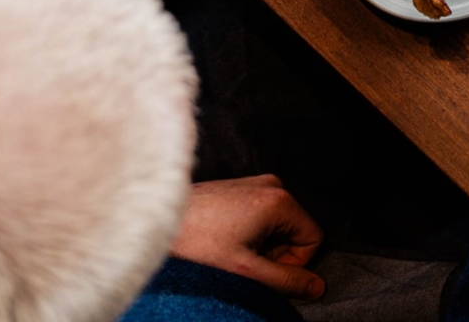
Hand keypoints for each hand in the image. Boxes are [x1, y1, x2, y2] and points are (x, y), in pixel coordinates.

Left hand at [169, 176, 325, 299]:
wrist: (152, 224)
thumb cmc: (195, 245)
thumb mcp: (246, 271)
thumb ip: (286, 281)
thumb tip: (317, 286)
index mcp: (280, 200)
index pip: (313, 238)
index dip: (294, 262)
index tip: (263, 270)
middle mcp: (271, 184)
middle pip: (294, 230)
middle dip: (274, 253)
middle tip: (242, 263)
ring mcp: (253, 183)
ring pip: (276, 224)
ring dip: (260, 244)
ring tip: (228, 251)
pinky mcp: (237, 187)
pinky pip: (259, 215)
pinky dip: (247, 233)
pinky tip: (221, 240)